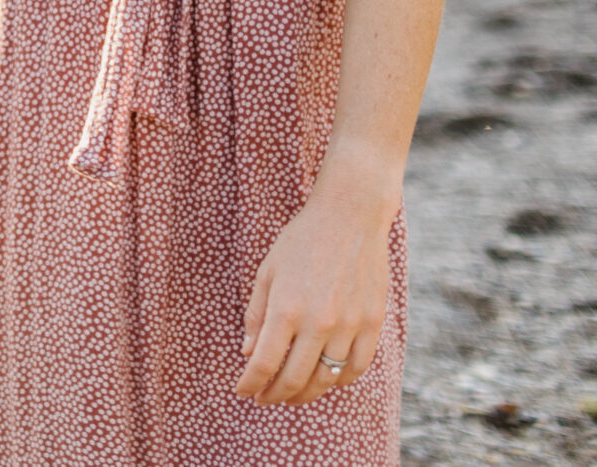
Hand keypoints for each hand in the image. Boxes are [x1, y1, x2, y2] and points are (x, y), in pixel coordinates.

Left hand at [235, 183, 393, 404]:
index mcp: (287, 309)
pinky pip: (357, 367)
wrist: (349, 219)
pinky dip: (340, 381)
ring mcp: (350, 326)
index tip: (243, 391)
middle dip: (275, 394)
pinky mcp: (373, 324)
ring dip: (306, 393)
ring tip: (292, 394)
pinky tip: (326, 379)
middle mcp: (319, 323)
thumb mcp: (267, 273)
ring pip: (327, 378)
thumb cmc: (301, 242)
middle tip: (264, 398)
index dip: (251, 384)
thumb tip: (249, 353)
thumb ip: (257, 315)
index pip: (265, 363)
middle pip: (295, 379)